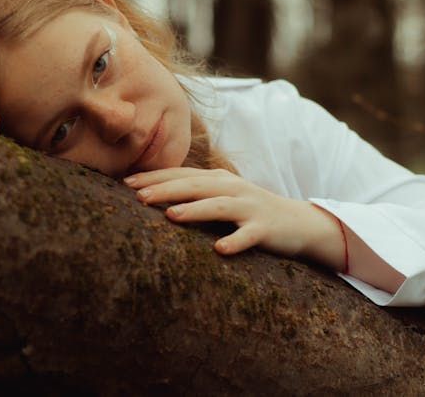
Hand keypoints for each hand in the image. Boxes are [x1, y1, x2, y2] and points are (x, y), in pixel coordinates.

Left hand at [124, 167, 346, 269]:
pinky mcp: (265, 228)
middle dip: (166, 189)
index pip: (182, 174)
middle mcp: (232, 189)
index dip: (155, 177)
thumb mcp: (223, 196)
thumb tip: (155, 195)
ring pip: (219, 206)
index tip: (126, 183)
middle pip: (195, 186)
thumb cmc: (250, 211)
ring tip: (172, 216)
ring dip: (195, 210)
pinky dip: (234, 241)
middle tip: (138, 197)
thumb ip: (196, 193)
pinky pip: (248, 235)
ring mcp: (249, 207)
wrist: (298, 222)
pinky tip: (219, 249)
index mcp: (219, 180)